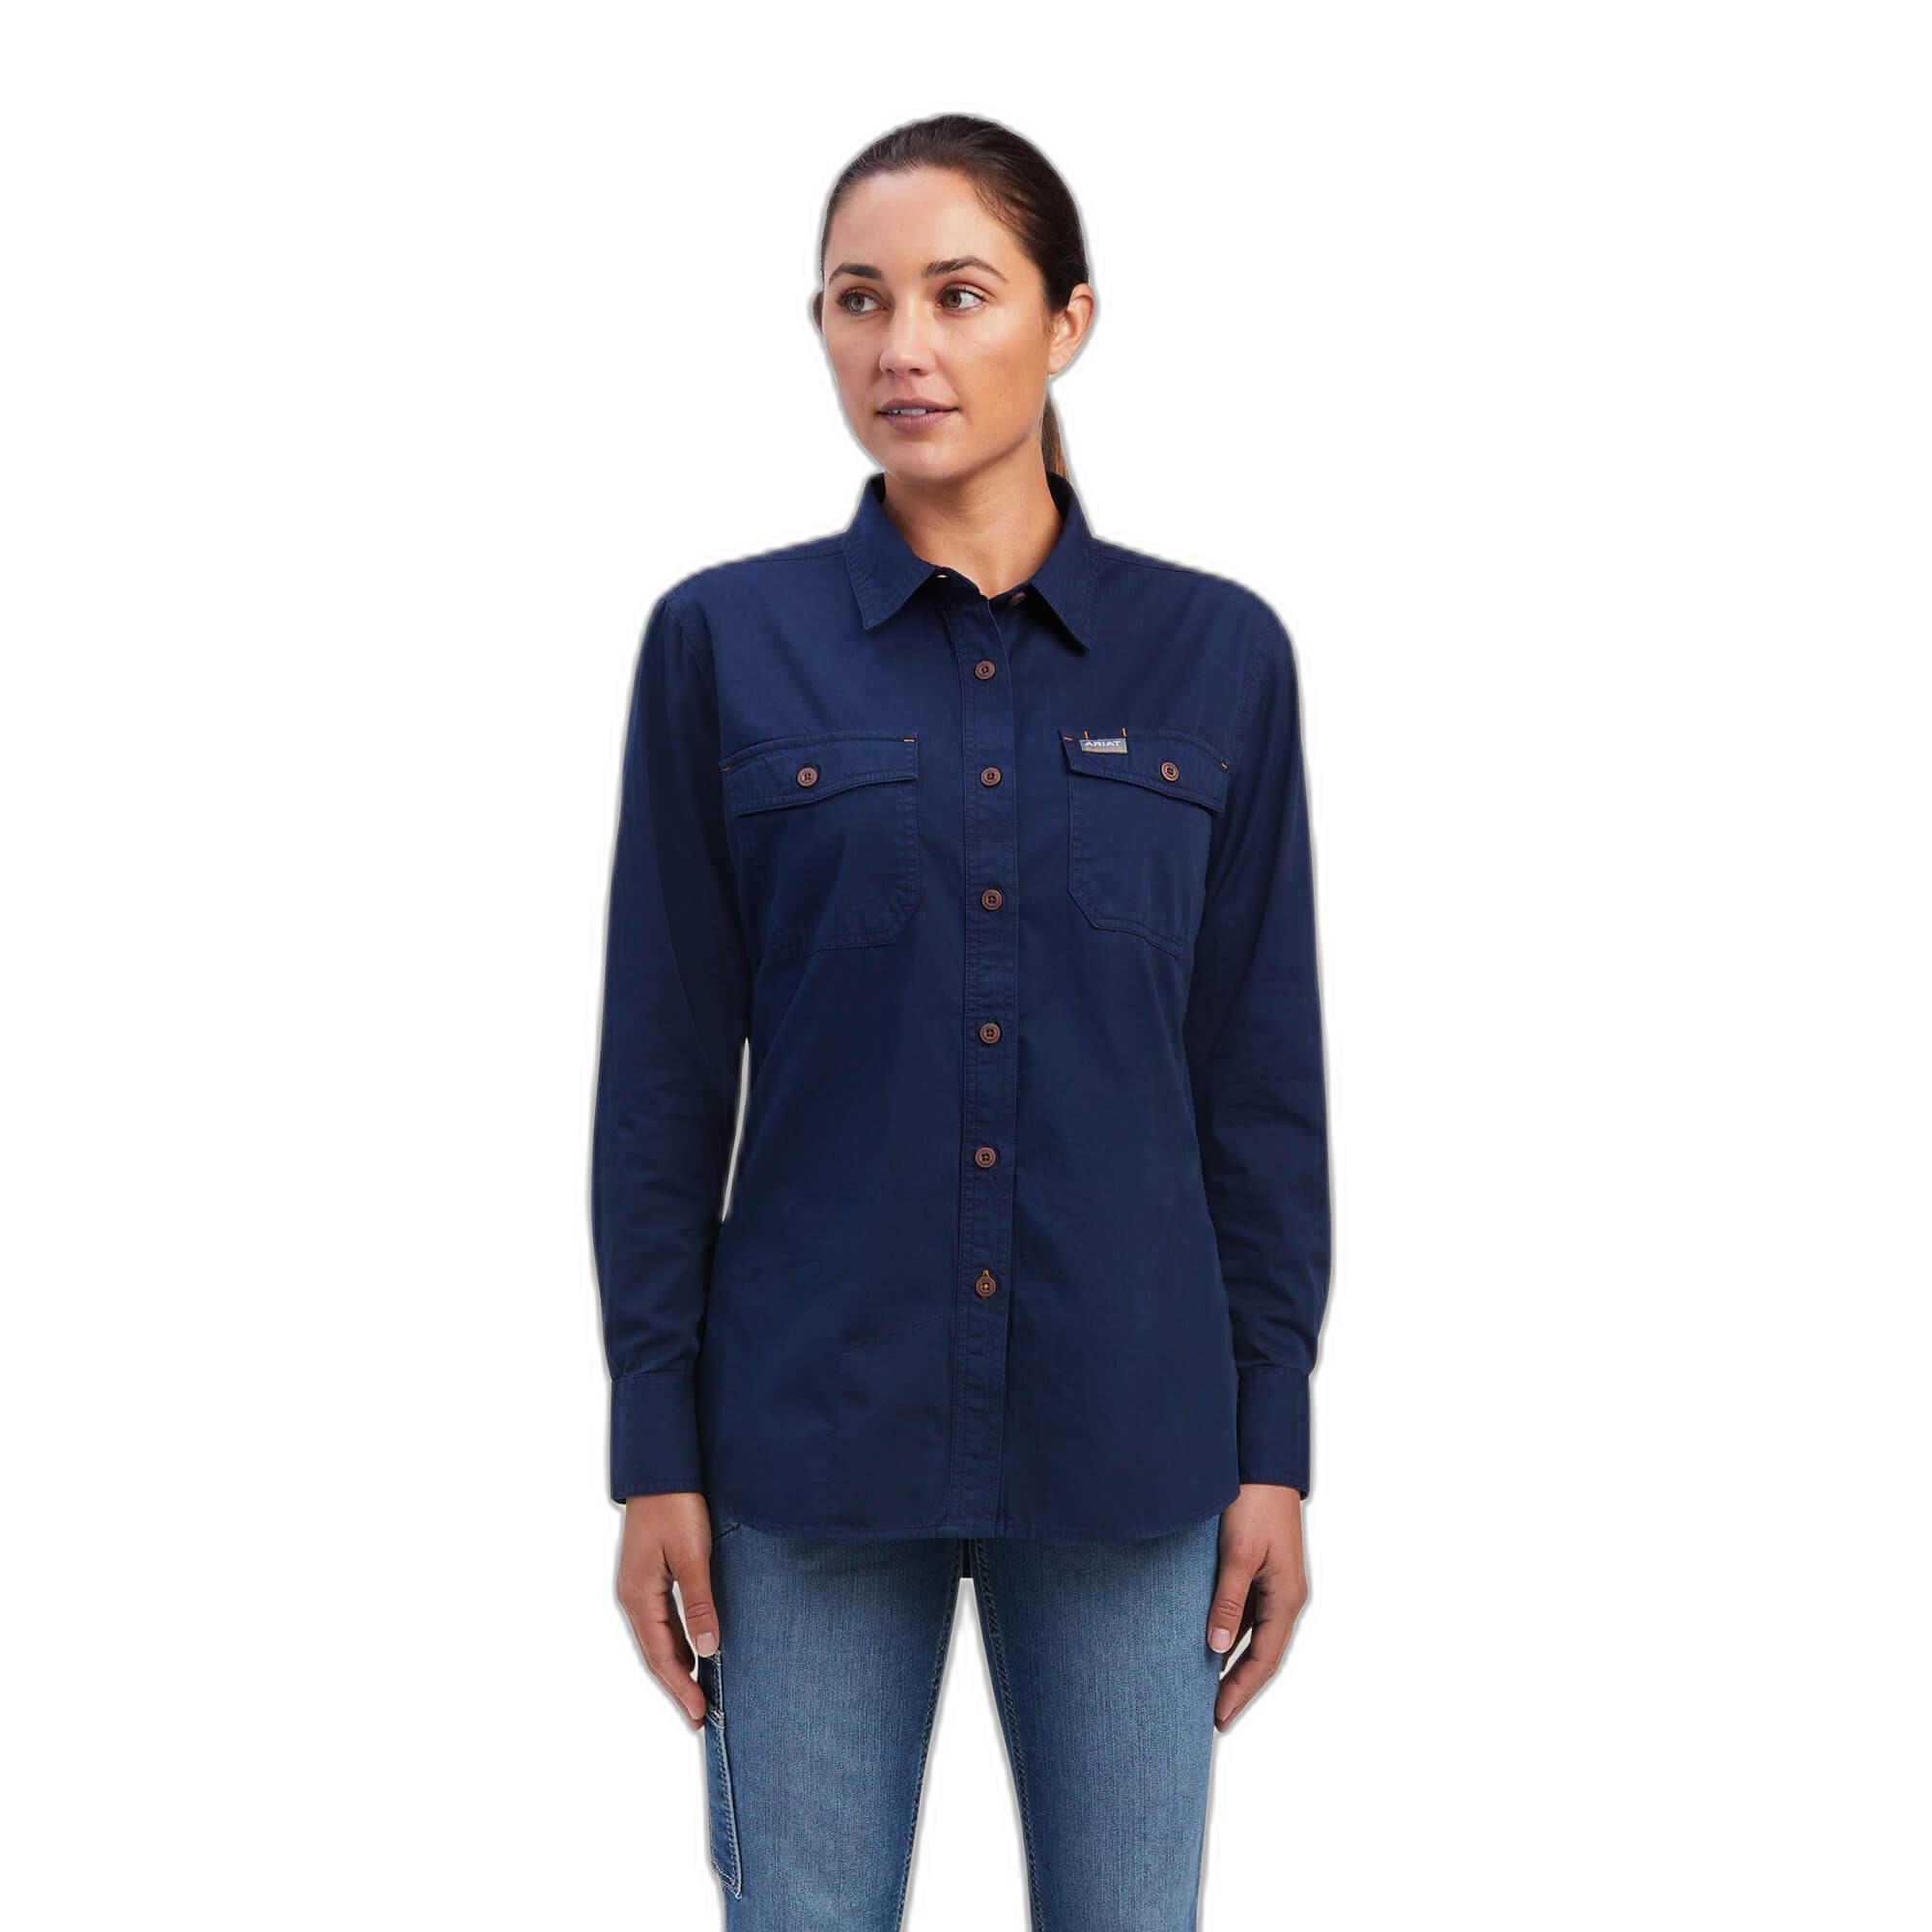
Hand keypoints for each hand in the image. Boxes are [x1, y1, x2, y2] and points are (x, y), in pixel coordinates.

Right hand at [615, 1491, 723, 1728]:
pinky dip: (675, 1643)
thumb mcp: (691, 1555)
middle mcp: (632, 1596)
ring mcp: (638, 1587)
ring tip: (697, 1694)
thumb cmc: (676, 1506)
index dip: (680, 1686)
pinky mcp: (648, 1576)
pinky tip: (692, 1652)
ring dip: (676, 1667)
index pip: (660, 1655)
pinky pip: (660, 1621)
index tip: (700, 1714)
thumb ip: (698, 1601)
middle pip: (655, 1653)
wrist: (661, 1470)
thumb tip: (707, 1649)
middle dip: (677, 1686)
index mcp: (637, 1595)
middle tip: (699, 1717)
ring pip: (657, 1639)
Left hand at [1206, 1482, 1308, 1730]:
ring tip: (1205, 1689)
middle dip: (1237, 1686)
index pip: (1264, 1660)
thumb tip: (1215, 1648)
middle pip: (1261, 1654)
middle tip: (1211, 1716)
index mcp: (1287, 1598)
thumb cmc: (1253, 1504)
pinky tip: (1207, 1643)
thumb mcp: (1238, 1553)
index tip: (1219, 1718)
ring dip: (1231, 1661)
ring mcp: (1272, 1585)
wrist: (1262, 1463)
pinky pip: (1245, 1614)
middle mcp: (1284, 1597)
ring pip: (1252, 1635)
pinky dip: (1228, 1634)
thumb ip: (1227, 1600)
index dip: (1242, 1691)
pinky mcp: (1259, 1571)